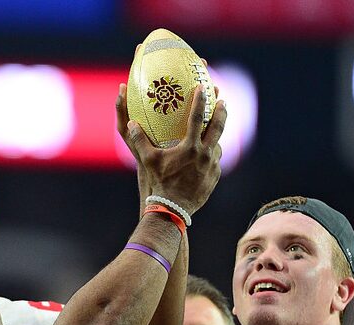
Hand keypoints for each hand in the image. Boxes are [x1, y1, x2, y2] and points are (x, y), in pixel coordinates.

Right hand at [117, 81, 225, 216]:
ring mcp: (213, 166)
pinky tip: (207, 154)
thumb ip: (139, 141)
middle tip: (222, 100)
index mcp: (191, 147)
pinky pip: (215, 162)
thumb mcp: (148, 161)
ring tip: (215, 129)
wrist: (174, 208)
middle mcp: (205, 154)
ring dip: (216, 136)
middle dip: (221, 112)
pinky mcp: (215, 177)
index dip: (200, 100)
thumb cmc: (160, 182)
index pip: (197, 118)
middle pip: (217, 127)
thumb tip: (131, 123)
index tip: (203, 87)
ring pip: (217, 145)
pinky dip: (212, 155)